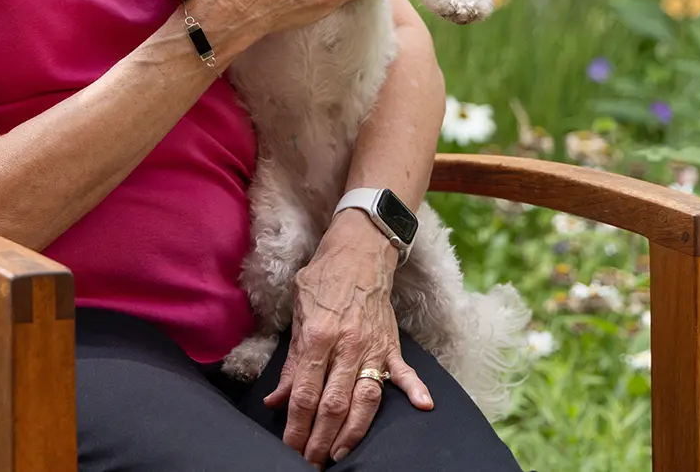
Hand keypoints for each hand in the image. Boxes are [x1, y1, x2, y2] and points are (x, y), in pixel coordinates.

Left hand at [264, 213, 433, 465]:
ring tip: (339, 455)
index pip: (304, 392)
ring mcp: (373, 346)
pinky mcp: (392, 344)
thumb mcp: (298, 311)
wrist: (360, 249)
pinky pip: (404, 372)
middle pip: (334, 404)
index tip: (289, 448)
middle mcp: (346, 345)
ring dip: (352, 432)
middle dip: (319, 439)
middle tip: (310, 463)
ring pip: (365, 398)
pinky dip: (414, 389)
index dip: (296, 426)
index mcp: (317, 336)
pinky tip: (422, 407)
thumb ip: (290, 360)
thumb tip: (277, 400)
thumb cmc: (323, 279)